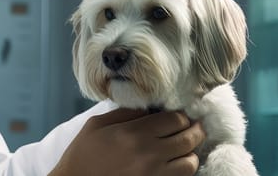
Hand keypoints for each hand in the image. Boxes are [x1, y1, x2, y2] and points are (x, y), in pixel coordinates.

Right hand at [49, 108, 204, 175]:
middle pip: (188, 139)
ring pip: (190, 163)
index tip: (180, 116)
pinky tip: (176, 165)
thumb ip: (125, 113)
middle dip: (195, 131)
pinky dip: (182, 171)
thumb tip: (148, 108)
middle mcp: (149, 155)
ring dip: (191, 153)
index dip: (181, 115)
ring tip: (185, 149)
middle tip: (195, 128)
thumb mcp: (97, 125)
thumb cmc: (82, 155)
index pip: (175, 119)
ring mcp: (154, 175)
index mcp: (135, 133)